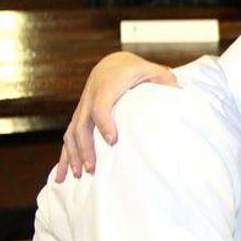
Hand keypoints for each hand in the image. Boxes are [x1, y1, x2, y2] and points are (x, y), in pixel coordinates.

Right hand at [55, 52, 176, 181]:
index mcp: (107, 87)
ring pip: (71, 132)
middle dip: (85, 148)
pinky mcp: (80, 115)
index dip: (105, 123)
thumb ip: (164, 78)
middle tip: (93, 168)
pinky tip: (62, 173)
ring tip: (76, 176)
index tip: (113, 141)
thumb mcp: (150, 70)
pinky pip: (69, 136)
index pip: (101, 107)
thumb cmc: (135, 70)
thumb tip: (179, 89)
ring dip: (72, 154)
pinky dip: (65, 155)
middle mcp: (90, 97)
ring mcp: (83, 108)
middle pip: (82, 125)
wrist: (112, 64)